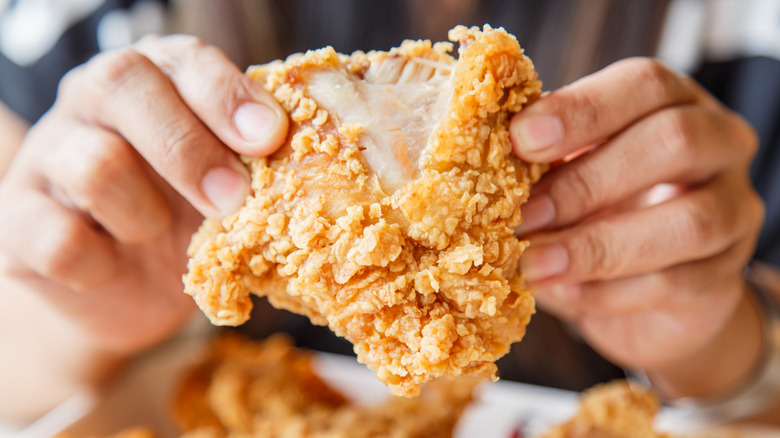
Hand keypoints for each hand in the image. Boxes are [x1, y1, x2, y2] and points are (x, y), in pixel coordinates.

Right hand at [0, 35, 287, 355]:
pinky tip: (115, 266)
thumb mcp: (229, 182)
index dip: (225, 94)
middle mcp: (92, 102)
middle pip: (121, 84)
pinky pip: (57, 238)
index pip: (182, 59)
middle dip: (188, 148)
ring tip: (160, 234)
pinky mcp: (18, 221)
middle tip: (232, 198)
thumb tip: (315, 159)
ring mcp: (48, 157)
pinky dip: (100, 263)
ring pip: (93, 163)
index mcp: (155, 80)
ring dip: (146, 213)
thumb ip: (253, 160)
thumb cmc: (189, 218)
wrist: (127, 289)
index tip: (269, 137)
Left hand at [511, 58, 763, 394]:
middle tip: (522, 214)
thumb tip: (480, 165)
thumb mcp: (571, 174)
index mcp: (674, 103)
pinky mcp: (724, 281)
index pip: (643, 84)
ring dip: (596, 245)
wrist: (651, 293)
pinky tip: (565, 294)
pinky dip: (610, 292)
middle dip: (586, 181)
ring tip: (533, 265)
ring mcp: (734, 213)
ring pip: (689, 222)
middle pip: (674, 142)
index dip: (582, 108)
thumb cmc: (600, 213)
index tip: (520, 139)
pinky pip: (676, 284)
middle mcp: (718, 147)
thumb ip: (544, 162)